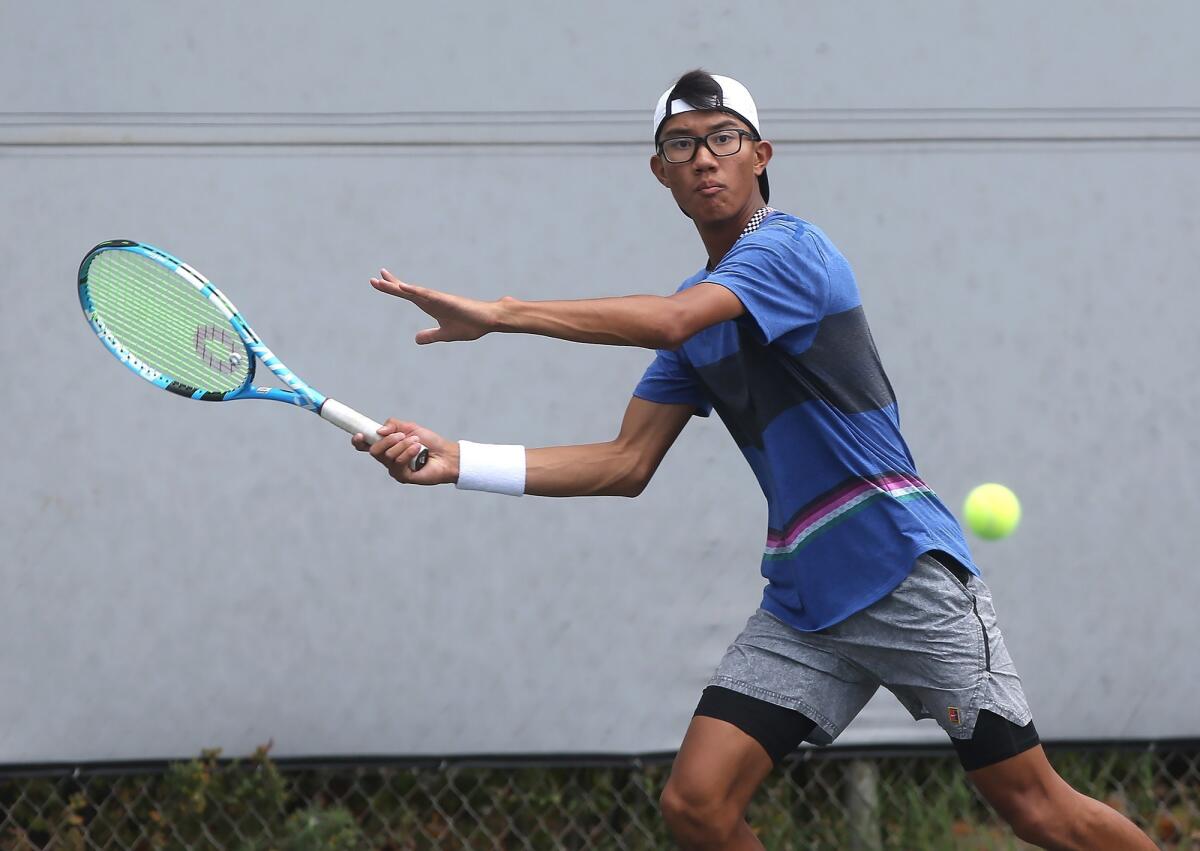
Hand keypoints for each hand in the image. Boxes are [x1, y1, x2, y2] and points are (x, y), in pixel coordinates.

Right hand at [351, 419, 458, 485]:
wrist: (446, 454)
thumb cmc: (429, 441)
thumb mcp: (410, 427)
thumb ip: (392, 425)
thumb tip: (378, 431)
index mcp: (386, 446)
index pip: (366, 446)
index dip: (358, 441)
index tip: (359, 435)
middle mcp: (387, 459)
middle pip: (374, 451)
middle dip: (388, 440)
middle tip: (402, 436)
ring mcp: (394, 469)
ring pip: (387, 456)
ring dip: (403, 445)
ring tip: (417, 442)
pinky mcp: (403, 477)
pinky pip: (398, 463)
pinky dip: (408, 452)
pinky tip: (418, 449)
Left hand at [370, 269, 501, 343]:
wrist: (488, 320)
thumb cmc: (470, 324)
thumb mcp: (445, 334)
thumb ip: (430, 335)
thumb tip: (416, 339)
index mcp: (430, 306)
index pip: (407, 295)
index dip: (393, 289)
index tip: (378, 282)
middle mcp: (431, 299)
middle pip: (406, 290)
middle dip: (390, 285)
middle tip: (373, 279)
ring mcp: (438, 298)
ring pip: (413, 291)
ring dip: (398, 286)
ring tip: (383, 280)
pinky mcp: (446, 300)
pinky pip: (428, 295)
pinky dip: (415, 291)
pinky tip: (404, 288)